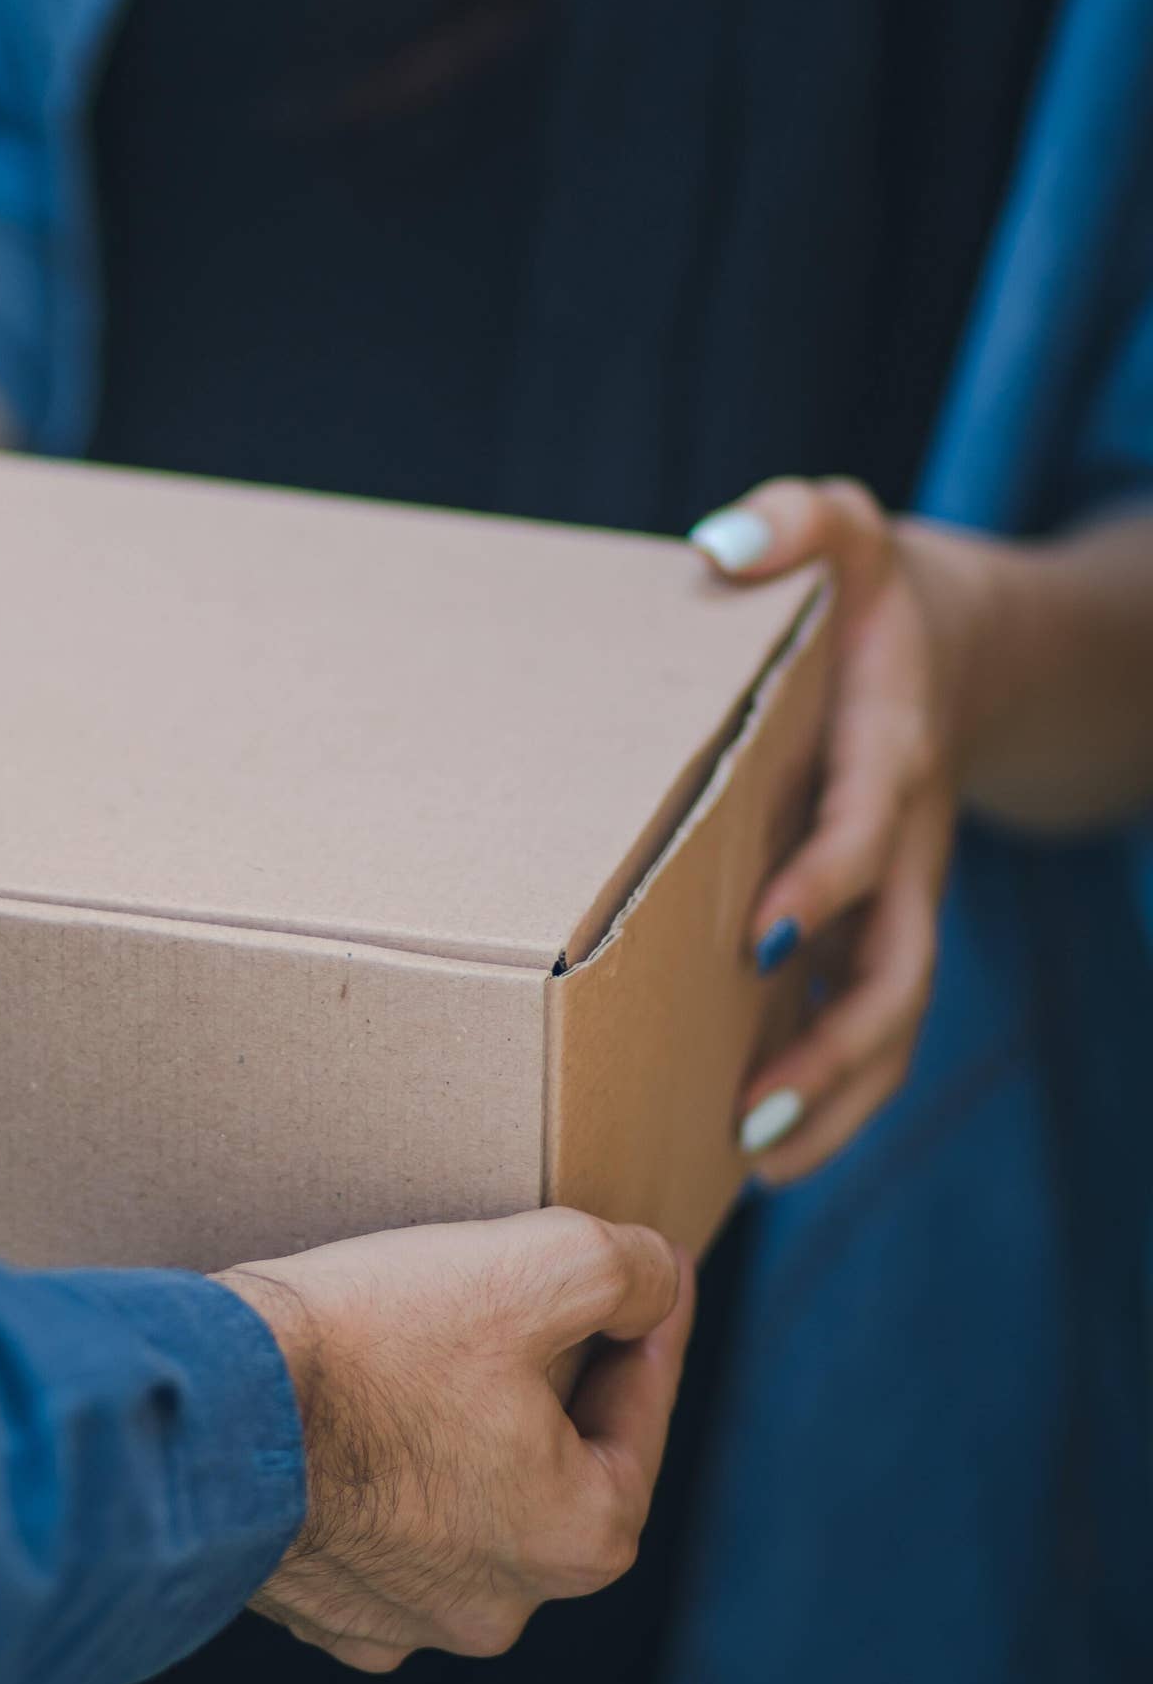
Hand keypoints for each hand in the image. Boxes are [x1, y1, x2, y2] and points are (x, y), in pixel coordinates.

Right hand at [215, 1209, 691, 1672]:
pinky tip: (352, 1422)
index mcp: (578, 1535)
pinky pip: (373, 1533)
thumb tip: (657, 1278)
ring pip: (462, 1504)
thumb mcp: (531, 1266)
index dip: (647, 1323)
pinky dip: (376, 1480)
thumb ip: (625, 1269)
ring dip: (457, 1436)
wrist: (209, 1410)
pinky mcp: (319, 1605)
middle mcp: (502, 1603)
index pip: (641, 1409)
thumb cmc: (370, 1343)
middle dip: (548, 1383)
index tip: (644, 1272)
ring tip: (426, 1352)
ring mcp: (403, 1618)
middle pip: (552, 1463)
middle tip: (522, 1302)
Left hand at [690, 477, 987, 1181]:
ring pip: (889, 1017)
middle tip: (751, 1110)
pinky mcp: (875, 924)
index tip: (765, 931)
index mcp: (890, 750)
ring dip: (833, 1094)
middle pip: (895, 966)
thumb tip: (723, 545)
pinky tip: (756, 1144)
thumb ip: (796, 522)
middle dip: (833, 1044)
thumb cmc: (868, 593)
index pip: (867, 828)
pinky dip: (828, 1086)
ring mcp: (898, 895)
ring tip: (754, 1161)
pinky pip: (865, 1020)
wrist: (961, 643)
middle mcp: (903, 840)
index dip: (828, 879)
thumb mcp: (843, 530)